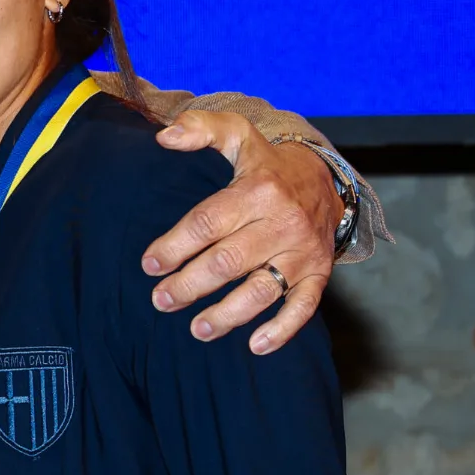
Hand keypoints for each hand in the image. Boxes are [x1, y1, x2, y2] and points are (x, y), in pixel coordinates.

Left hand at [141, 111, 342, 354]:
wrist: (325, 178)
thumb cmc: (266, 163)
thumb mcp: (237, 134)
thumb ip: (200, 128)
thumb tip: (164, 137)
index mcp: (258, 190)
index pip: (207, 223)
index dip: (174, 246)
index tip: (149, 264)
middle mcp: (283, 222)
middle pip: (229, 261)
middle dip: (190, 285)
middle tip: (161, 300)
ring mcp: (303, 252)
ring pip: (262, 290)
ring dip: (227, 315)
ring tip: (196, 328)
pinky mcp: (319, 274)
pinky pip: (303, 307)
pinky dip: (282, 330)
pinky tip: (255, 345)